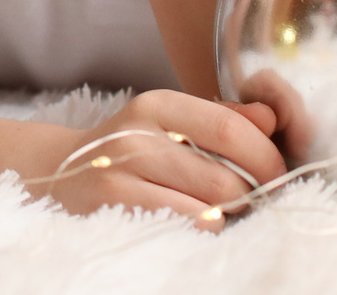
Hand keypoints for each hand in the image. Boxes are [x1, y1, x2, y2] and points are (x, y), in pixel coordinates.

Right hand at [39, 90, 283, 227]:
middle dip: (250, 197)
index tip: (276, 176)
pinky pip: (183, 227)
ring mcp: (121, 171)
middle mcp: (137, 133)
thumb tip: (272, 118)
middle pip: (225, 176)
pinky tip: (191, 223)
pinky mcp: (113, 205)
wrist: (59, 172)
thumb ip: (225, 118)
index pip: (230, 128)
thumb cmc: (132, 151)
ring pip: (209, 208)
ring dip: (225, 217)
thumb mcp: (172, 124)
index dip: (266, 157)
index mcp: (159, 105)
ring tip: (217, 212)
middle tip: (249, 203)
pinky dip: (200, 231)